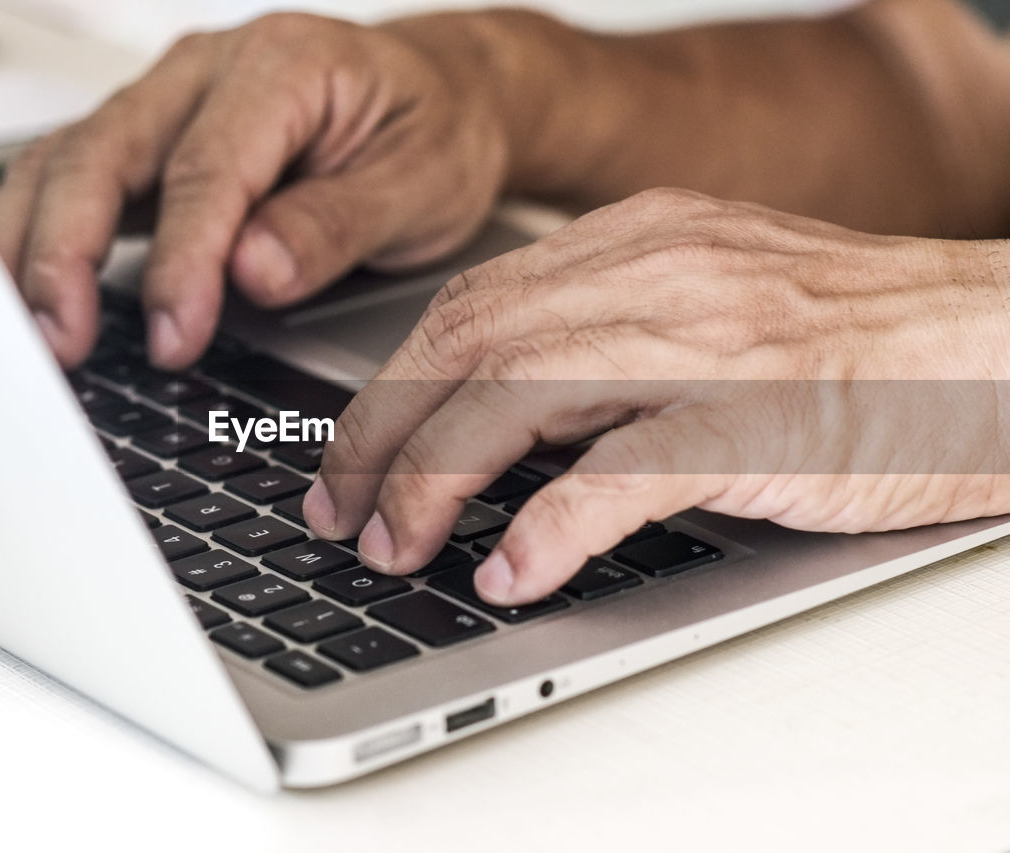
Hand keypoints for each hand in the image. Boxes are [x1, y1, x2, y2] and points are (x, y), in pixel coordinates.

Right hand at [0, 12, 508, 368]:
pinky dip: (40, 239)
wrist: (442, 100)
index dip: (182, 260)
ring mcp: (169, 106)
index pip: (206, 169)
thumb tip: (253, 273)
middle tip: (64, 342)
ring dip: (32, 248)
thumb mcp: (419, 184)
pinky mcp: (152, 147)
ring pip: (65, 164)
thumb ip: (333, 225)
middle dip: (67, 253)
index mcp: (281, 66)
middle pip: (101, 153)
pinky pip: (71, 182)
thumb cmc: (433, 133)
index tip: (175, 335)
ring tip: (32, 334)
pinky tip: (32, 296)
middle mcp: (207, 73)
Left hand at [303, 188, 1009, 604]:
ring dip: (433, 480)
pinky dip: (548, 529)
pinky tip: (510, 574)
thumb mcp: (714, 301)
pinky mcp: (758, 423)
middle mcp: (658, 274)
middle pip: (465, 344)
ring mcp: (707, 343)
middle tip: (342, 510)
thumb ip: (609, 337)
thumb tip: (498, 416)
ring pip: (514, 397)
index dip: (389, 385)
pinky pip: (619, 473)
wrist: (1007, 344)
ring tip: (398, 547)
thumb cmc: (864, 343)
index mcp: (640, 241)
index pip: (469, 304)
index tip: (350, 453)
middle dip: (381, 436)